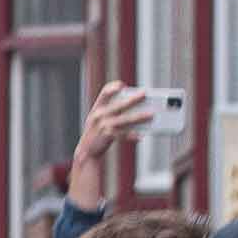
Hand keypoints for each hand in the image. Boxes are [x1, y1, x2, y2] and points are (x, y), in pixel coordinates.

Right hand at [67, 79, 178, 214]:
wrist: (85, 152)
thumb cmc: (97, 134)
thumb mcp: (100, 121)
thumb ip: (114, 114)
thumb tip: (137, 111)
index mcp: (97, 108)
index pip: (104, 93)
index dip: (113, 87)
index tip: (123, 85)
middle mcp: (99, 115)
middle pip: (119, 104)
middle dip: (133, 98)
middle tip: (145, 93)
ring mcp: (102, 126)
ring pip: (125, 119)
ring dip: (139, 116)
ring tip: (152, 114)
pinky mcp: (107, 136)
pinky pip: (123, 134)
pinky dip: (132, 135)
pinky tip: (140, 136)